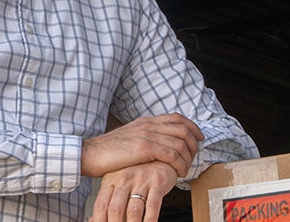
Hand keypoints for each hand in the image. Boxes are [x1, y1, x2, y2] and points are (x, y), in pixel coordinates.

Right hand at [81, 113, 204, 178]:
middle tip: (195, 156)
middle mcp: (149, 124)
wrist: (90, 153)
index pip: (177, 117)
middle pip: (183, 128)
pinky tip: (179, 172)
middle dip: (194, 143)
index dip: (193, 126)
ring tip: (186, 168)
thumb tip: (160, 143)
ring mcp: (147, 134)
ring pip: (180, 142)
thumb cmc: (108, 150)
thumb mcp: (130, 136)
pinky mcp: (144, 148)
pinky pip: (171, 154)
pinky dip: (180, 163)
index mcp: (146, 120)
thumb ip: (146, 136)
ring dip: (188, 157)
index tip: (200, 137)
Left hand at [89, 161, 176, 221]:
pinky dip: (150, 219)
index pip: (101, 205)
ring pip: (134, 209)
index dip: (99, 220)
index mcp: (111, 179)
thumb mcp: (118, 182)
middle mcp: (125, 179)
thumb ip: (107, 201)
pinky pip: (153, 204)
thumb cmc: (138, 170)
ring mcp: (142, 180)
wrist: (162, 152)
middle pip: (115, 208)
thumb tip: (93, 220)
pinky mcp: (158, 182)